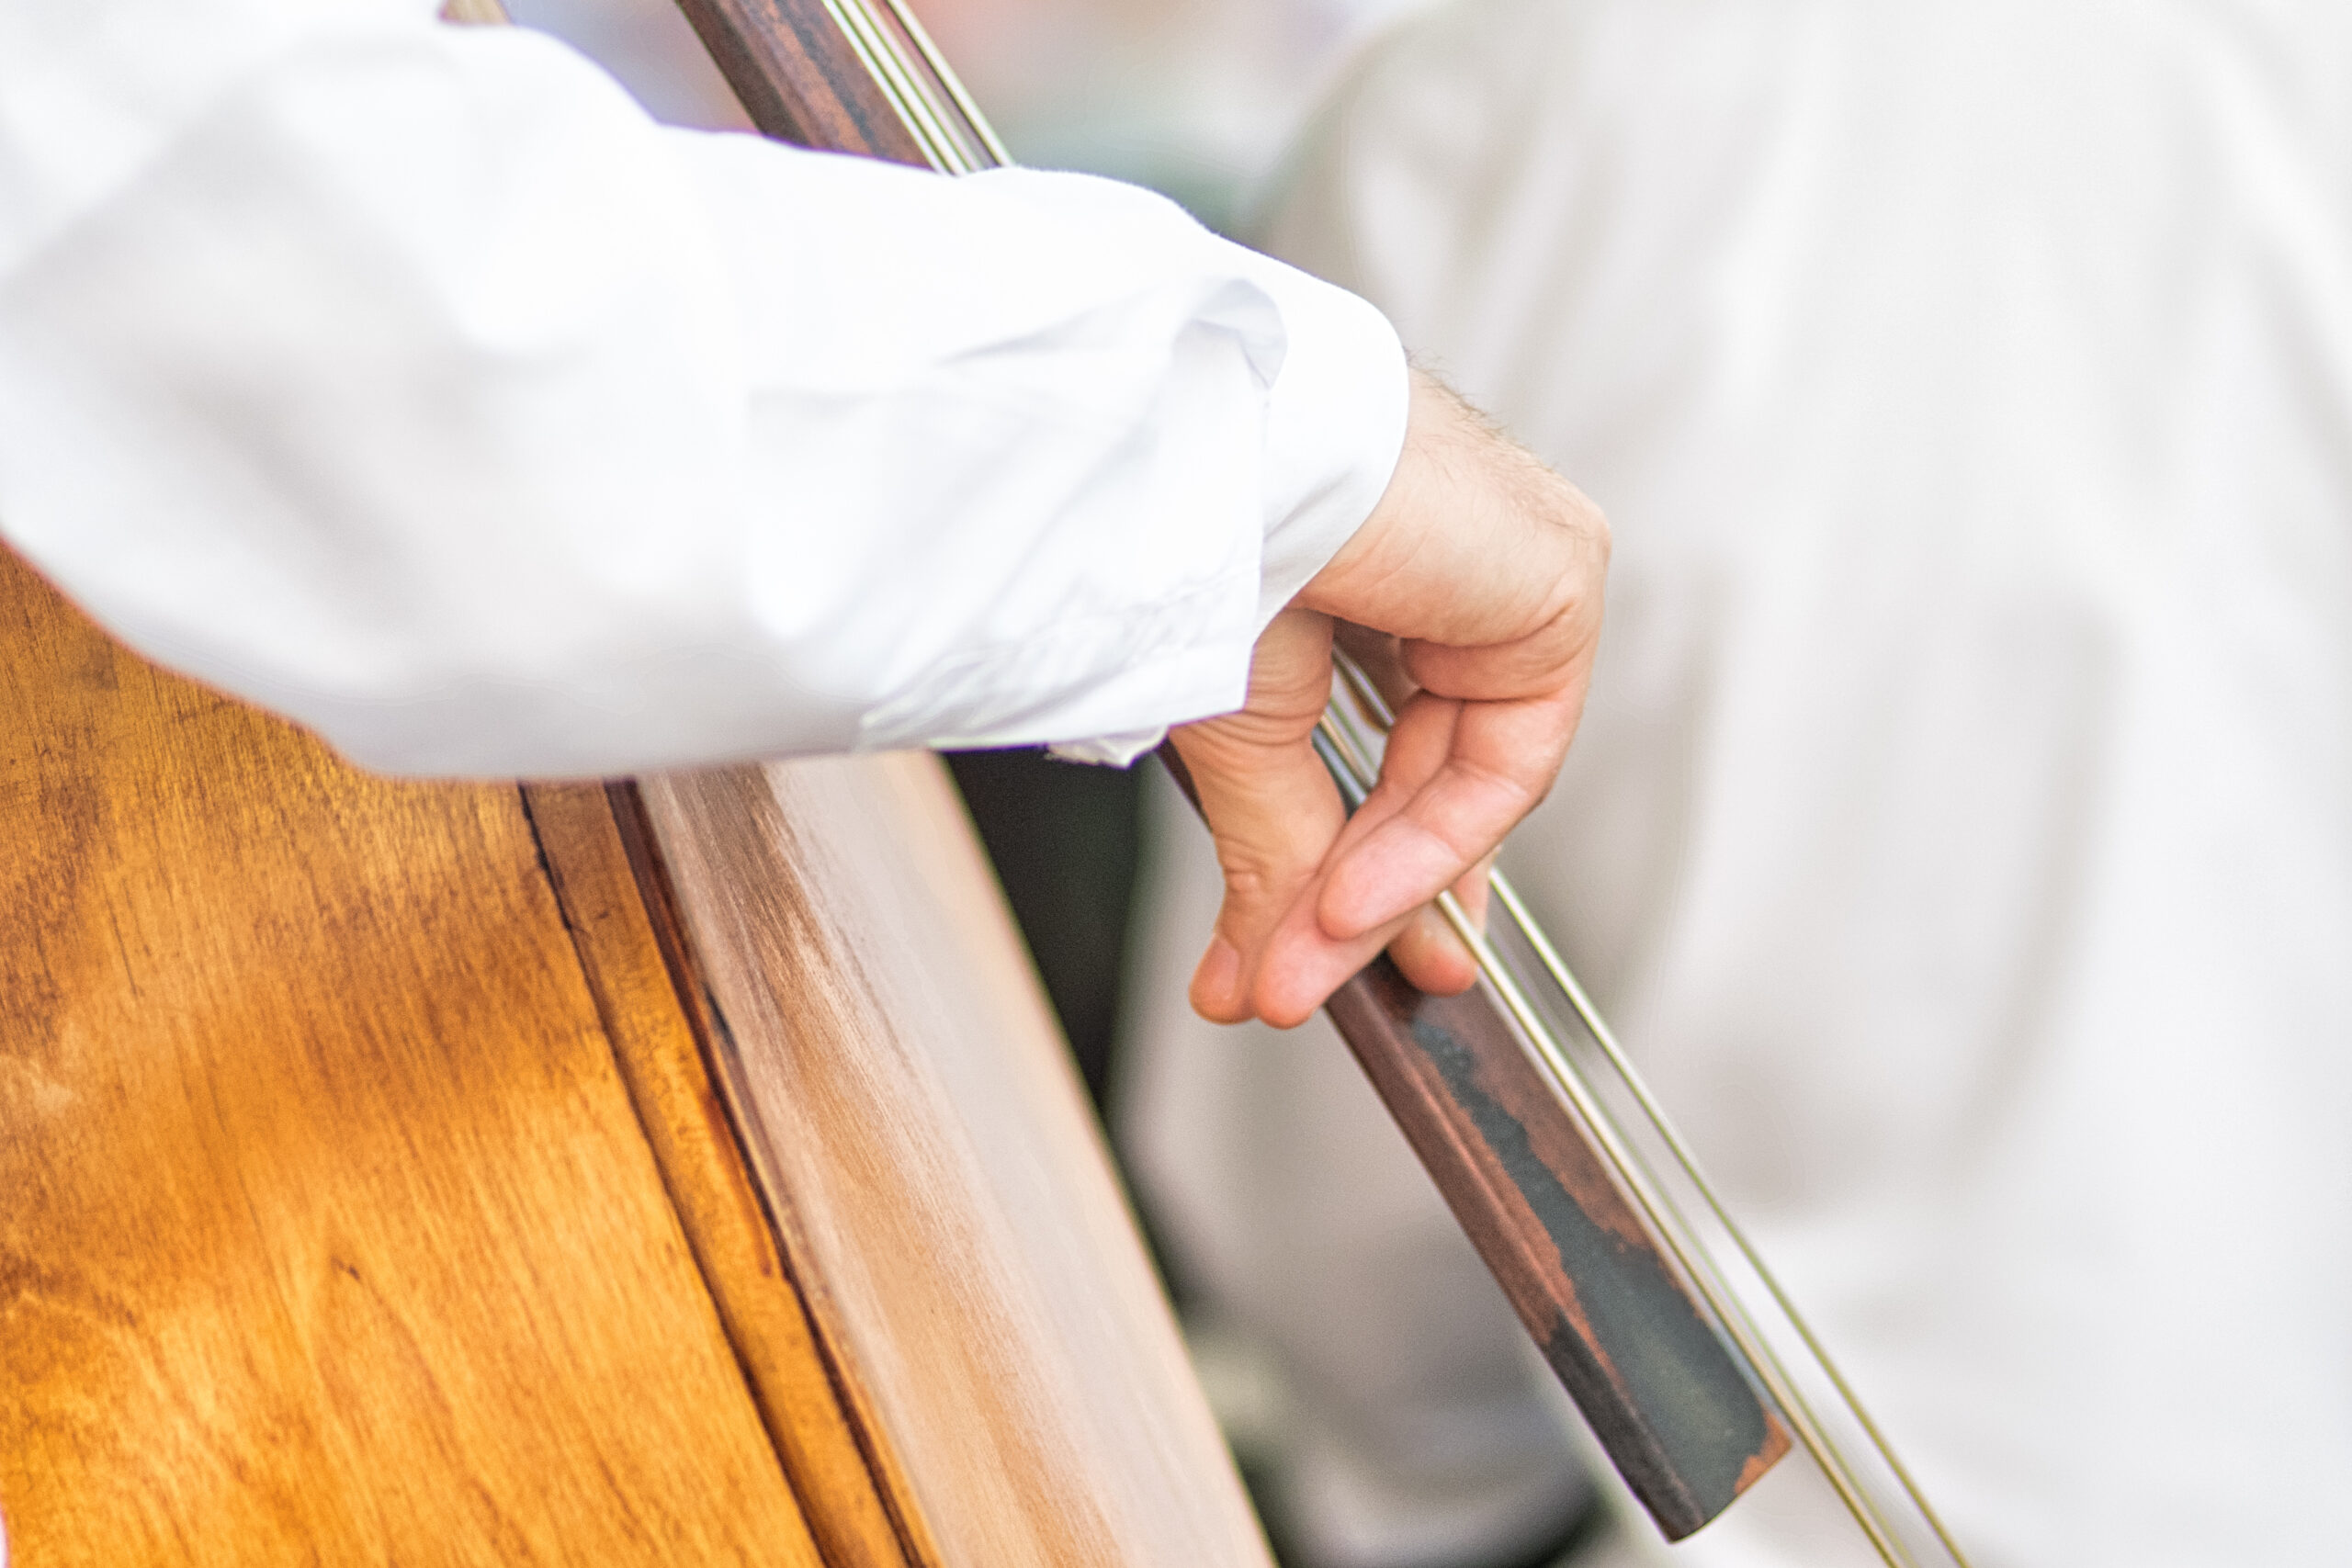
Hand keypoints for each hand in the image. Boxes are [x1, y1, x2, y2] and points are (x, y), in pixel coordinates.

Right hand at [1168, 368, 1607, 1026]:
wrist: (1215, 458)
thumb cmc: (1199, 534)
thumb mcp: (1235, 727)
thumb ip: (1275, 848)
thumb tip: (1260, 973)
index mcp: (1373, 561)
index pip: (1404, 741)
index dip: (1366, 867)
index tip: (1312, 959)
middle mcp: (1452, 561)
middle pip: (1443, 774)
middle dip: (1368, 900)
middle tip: (1309, 988)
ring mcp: (1513, 568)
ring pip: (1470, 775)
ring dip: (1379, 890)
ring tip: (1297, 965)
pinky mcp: (1558, 581)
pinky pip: (1508, 752)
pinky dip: (1434, 841)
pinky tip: (1350, 900)